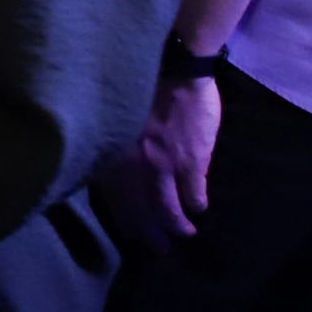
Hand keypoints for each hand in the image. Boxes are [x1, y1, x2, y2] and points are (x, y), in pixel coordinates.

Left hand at [95, 75, 220, 250]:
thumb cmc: (142, 81)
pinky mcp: (191, 161)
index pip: (113, 196)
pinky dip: (196, 204)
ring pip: (167, 208)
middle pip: (140, 209)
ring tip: (183, 233)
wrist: (175, 64)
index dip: (123, 216)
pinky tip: (199, 208)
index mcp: (112, 151)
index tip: (129, 230)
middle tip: (158, 246)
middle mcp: (133, 164)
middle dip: (148, 231)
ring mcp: (163, 165)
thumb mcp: (116, 114)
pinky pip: (193, 193)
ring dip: (176, 225)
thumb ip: (116, 142)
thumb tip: (115, 163)